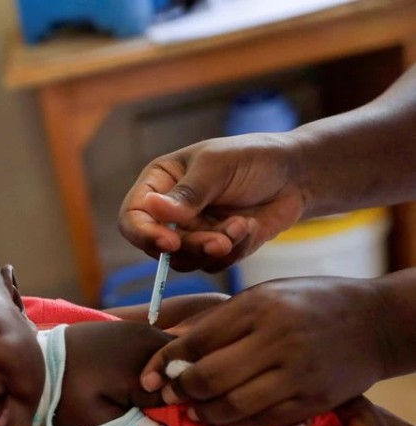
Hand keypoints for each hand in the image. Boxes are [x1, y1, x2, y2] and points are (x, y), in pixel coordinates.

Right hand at [118, 133, 306, 272]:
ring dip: (214, 250)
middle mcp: (170, 211)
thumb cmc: (253, 158)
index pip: (132, 217)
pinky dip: (233, 251)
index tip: (170, 242)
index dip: (144, 233)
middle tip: (220, 241)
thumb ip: (187, 192)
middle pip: (159, 246)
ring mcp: (192, 232)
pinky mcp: (215, 249)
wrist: (297, 174)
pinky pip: (212, 265)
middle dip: (191, 246)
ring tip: (242, 226)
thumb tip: (152, 207)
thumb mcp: (218, 166)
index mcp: (159, 183)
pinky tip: (251, 227)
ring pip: (185, 261)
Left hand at [139, 277, 389, 425]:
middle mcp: (276, 339)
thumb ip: (217, 321)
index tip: (148, 378)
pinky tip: (221, 419)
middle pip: (209, 377)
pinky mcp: (312, 400)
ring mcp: (297, 373)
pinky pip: (261, 422)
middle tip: (168, 396)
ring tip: (193, 410)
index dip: (163, 363)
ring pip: (232, 406)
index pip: (196, 341)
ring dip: (203, 414)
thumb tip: (169, 345)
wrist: (376, 321)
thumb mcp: (262, 295)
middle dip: (180, 392)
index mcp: (257, 307)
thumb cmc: (307, 302)